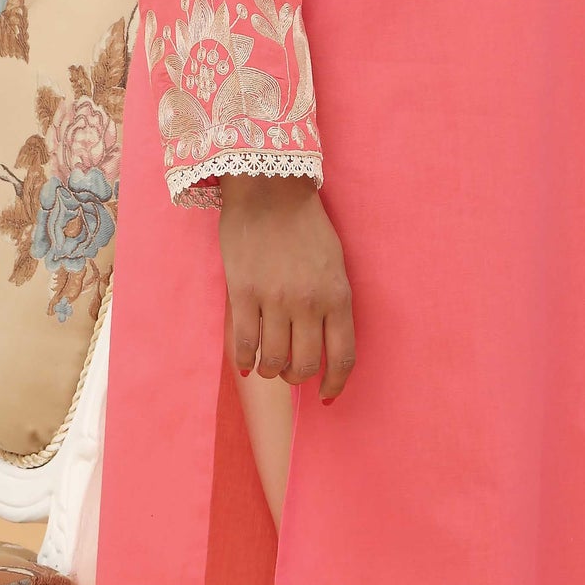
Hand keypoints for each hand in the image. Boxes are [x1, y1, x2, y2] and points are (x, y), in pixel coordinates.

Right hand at [218, 176, 355, 402]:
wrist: (269, 189)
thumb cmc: (305, 225)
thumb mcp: (334, 263)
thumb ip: (331, 302)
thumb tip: (325, 342)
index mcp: (337, 295)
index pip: (342, 356)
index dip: (335, 384)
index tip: (326, 395)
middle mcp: (309, 302)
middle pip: (304, 365)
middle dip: (297, 378)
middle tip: (290, 373)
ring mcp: (274, 299)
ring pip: (273, 360)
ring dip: (270, 371)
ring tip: (267, 365)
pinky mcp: (242, 292)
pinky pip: (243, 342)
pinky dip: (244, 360)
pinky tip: (246, 362)